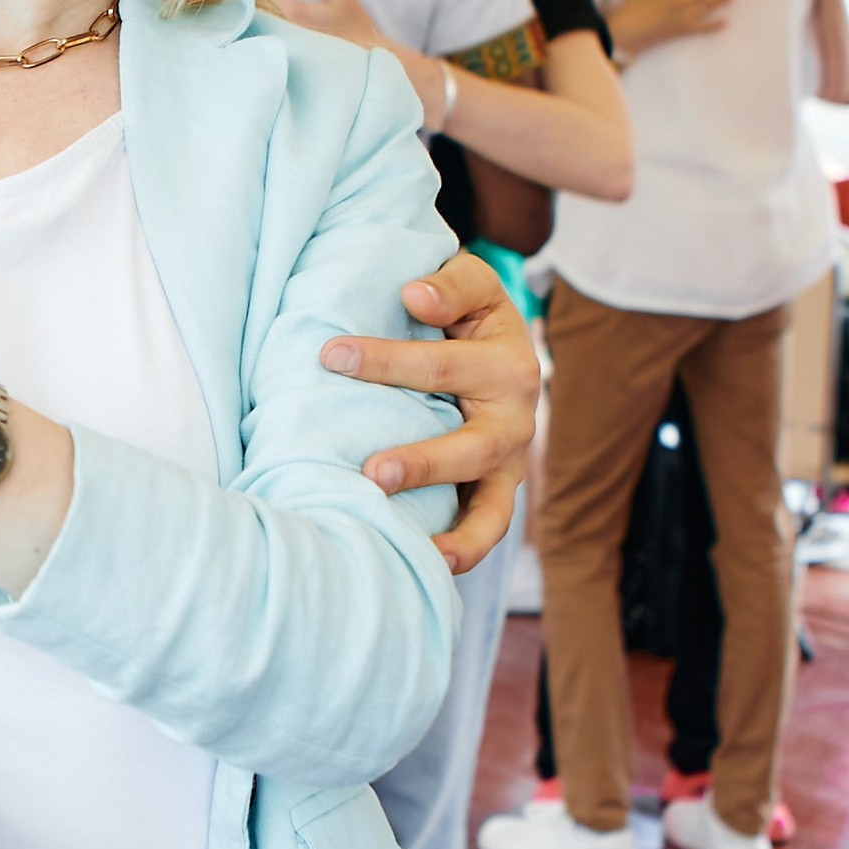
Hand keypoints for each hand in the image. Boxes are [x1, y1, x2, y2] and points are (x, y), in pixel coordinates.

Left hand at [209, 0, 393, 57]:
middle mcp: (281, 32)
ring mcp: (280, 50)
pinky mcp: (282, 63)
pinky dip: (234, 41)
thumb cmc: (357, 28)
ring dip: (220, 20)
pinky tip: (214, 38)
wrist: (369, 65)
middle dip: (213, 0)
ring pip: (243, 32)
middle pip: (240, 12)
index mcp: (292, 13)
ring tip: (191, 11)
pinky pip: (254, 49)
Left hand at [323, 248, 538, 573]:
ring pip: (489, 506)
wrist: (501, 355)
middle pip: (470, 447)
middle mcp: (518, 420)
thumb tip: (414, 295)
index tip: (330, 354)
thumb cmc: (470, 318)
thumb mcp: (474, 287)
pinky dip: (464, 551)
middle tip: (370, 471)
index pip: (442, 367)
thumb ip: (451, 283)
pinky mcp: (499, 495)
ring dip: (448, 526)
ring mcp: (510, 465)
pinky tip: (427, 565)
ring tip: (405, 538)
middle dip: (422, 463)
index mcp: (508, 363)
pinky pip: (488, 531)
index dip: (385, 361)